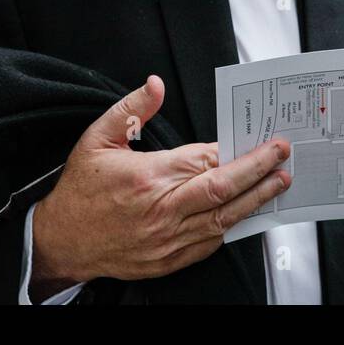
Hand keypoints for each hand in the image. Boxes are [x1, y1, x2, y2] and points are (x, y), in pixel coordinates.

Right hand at [29, 75, 289, 298]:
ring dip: (256, 200)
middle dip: (259, 170)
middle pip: (223, 189)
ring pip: (223, 219)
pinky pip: (210, 243)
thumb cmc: (81, 189)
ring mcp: (167, 240)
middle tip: (282, 155)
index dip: (232, 149)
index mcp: (148, 177)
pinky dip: (231, 225)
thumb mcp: (97, 139)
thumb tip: (155, 84)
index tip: (255, 139)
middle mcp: (162, 211)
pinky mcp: (169, 261)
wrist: (61, 241)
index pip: (205, 159)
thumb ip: (130, 109)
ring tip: (279, 183)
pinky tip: (247, 210)